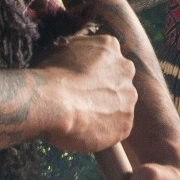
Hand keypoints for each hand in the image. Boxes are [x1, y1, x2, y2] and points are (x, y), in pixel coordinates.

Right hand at [35, 31, 136, 155]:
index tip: (79, 82)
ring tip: (80, 118)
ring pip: (119, 106)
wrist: (53, 102)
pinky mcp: (125, 125)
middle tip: (80, 101)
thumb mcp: (62, 48)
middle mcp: (126, 70)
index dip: (92, 72)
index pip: (106, 59)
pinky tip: (84, 130)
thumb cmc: (50, 75)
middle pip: (117, 82)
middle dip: (103, 91)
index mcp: (110, 47)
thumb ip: (79, 50)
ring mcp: (128, 99)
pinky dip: (102, 132)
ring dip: (104, 112)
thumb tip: (77, 57)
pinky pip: (115, 130)